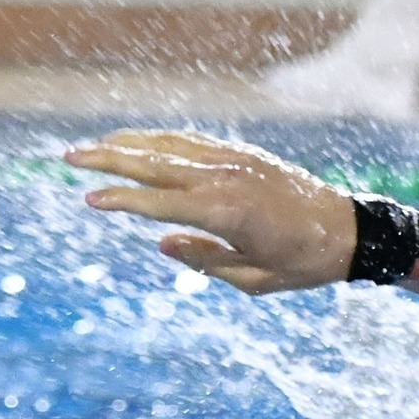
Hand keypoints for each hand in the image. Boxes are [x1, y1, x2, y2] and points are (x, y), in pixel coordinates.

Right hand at [65, 131, 356, 293]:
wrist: (347, 230)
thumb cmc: (302, 263)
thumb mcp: (253, 278)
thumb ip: (205, 260)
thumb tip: (161, 242)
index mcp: (226, 212)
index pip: (158, 201)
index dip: (122, 199)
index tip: (89, 199)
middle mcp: (226, 178)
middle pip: (155, 162)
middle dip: (109, 158)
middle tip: (70, 157)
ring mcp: (234, 160)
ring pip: (170, 145)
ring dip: (129, 143)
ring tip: (95, 146)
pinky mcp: (243, 153)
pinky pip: (192, 142)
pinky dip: (161, 140)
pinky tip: (140, 143)